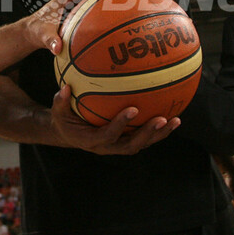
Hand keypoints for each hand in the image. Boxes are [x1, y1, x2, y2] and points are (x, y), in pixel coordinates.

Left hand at [25, 0, 128, 53]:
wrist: (30, 32)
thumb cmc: (36, 32)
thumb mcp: (42, 36)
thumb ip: (50, 41)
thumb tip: (57, 49)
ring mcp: (75, 5)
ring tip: (127, 0)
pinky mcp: (77, 13)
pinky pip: (93, 9)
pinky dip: (104, 11)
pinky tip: (115, 19)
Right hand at [49, 84, 178, 154]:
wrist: (70, 134)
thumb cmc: (65, 119)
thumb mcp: (58, 111)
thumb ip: (60, 101)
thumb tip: (65, 87)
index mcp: (91, 140)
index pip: (108, 135)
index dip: (121, 124)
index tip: (133, 109)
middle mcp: (108, 147)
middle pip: (131, 145)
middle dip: (147, 134)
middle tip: (161, 119)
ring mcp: (118, 146)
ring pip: (142, 144)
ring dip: (159, 134)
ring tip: (175, 120)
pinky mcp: (126, 141)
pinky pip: (145, 137)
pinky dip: (159, 130)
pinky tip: (173, 116)